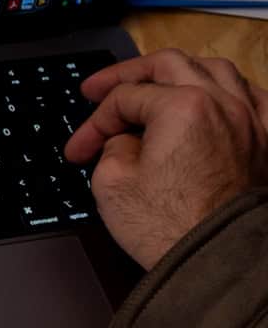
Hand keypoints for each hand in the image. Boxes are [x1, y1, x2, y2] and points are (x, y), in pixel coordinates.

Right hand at [65, 49, 267, 269]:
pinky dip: (230, 91)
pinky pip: (255, 97)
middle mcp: (222, 103)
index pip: (125, 99)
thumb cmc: (168, 227)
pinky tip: (218, 97)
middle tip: (100, 89)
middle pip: (169, 65)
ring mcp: (250, 121)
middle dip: (128, 75)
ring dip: (179, 72)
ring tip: (158, 83)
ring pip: (216, 70)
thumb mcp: (111, 182)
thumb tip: (125, 140)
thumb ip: (114, 146)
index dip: (93, 124)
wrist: (216, 262)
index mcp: (182, 107)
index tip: (78, 150)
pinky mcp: (265, 143)